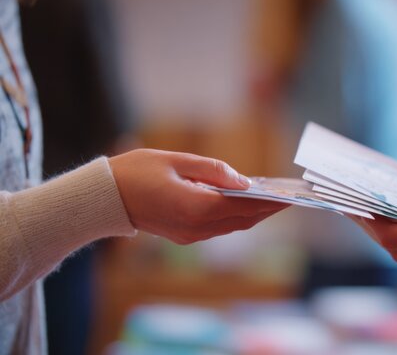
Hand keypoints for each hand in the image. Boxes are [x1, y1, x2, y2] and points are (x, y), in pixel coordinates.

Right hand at [109, 149, 288, 243]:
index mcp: (197, 207)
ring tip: (272, 200)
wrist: (104, 199)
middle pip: (243, 220)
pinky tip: (245, 205)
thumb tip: (243, 181)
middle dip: (268, 209)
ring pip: (233, 227)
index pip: (245, 206)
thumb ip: (213, 170)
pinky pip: (219, 229)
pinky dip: (237, 218)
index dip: (270, 201)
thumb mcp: (176, 161)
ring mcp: (191, 235)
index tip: (290, 196)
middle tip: (289, 198)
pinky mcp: (185, 236)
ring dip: (254, 215)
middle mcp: (197, 227)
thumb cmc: (136, 172)